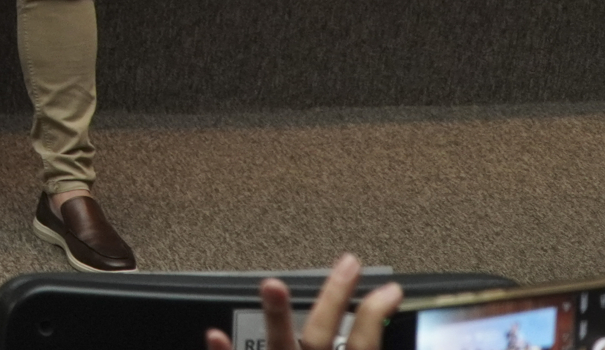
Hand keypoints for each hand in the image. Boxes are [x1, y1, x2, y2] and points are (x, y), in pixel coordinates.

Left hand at [206, 256, 398, 349]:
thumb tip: (381, 339)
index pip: (364, 343)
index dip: (376, 313)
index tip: (390, 287)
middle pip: (321, 335)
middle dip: (334, 296)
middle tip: (347, 262)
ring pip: (276, 346)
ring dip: (276, 315)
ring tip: (272, 284)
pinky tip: (215, 333)